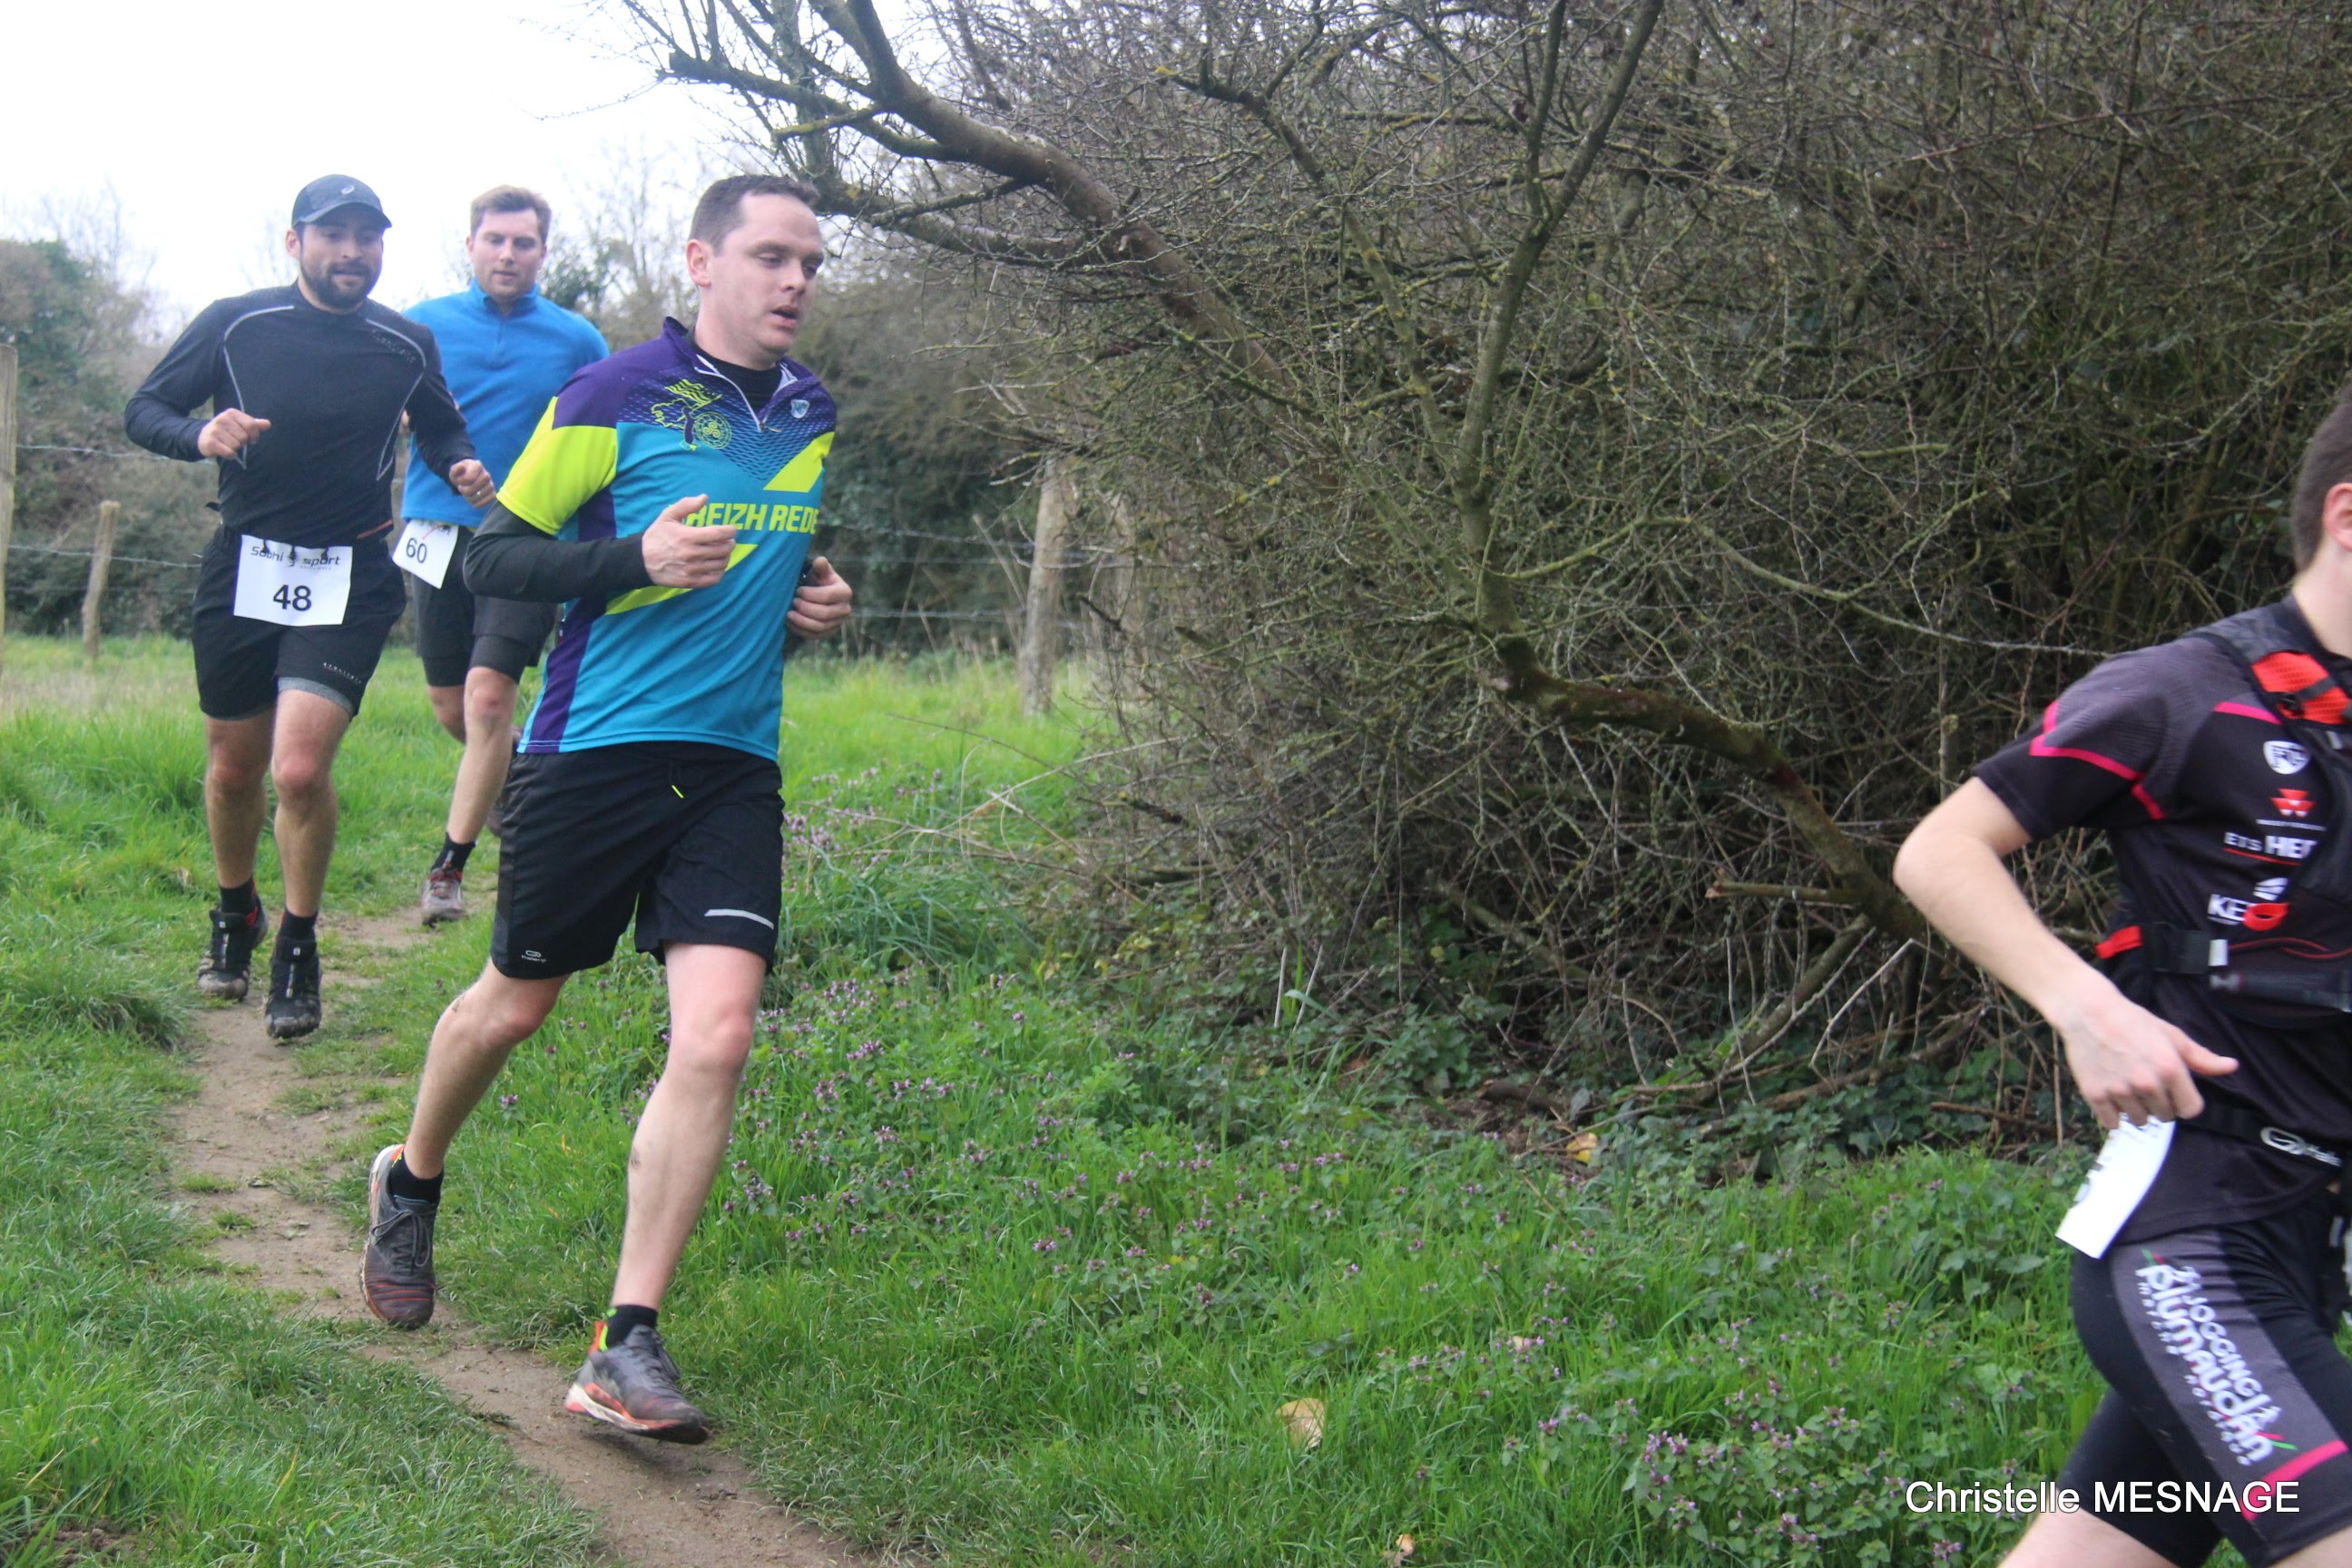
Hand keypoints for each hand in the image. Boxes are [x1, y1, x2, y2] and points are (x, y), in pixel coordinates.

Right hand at [198, 409, 269, 459]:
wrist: (204, 437)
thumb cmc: (227, 431)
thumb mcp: (240, 425)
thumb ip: (254, 425)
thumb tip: (268, 424)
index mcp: (232, 413)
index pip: (251, 425)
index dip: (254, 435)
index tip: (251, 439)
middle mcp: (222, 419)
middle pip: (244, 437)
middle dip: (242, 442)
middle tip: (234, 441)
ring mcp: (215, 430)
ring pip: (236, 445)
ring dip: (235, 449)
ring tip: (228, 445)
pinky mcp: (210, 442)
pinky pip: (229, 452)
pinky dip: (230, 455)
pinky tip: (226, 452)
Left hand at [449, 459, 495, 507]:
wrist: (467, 478)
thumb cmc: (461, 474)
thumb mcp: (454, 470)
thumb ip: (455, 469)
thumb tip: (461, 467)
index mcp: (477, 465)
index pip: (470, 477)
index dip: (462, 481)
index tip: (458, 481)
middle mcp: (486, 474)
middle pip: (476, 486)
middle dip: (465, 490)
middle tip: (461, 488)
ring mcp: (491, 485)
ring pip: (481, 495)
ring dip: (470, 498)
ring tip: (467, 494)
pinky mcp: (492, 494)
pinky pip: (487, 502)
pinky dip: (477, 503)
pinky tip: (472, 500)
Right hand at [641, 495, 734, 588]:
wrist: (641, 561)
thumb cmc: (656, 536)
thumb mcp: (667, 516)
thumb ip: (686, 505)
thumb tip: (704, 498)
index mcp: (687, 536)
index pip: (719, 534)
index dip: (730, 531)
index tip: (731, 529)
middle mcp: (691, 554)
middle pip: (724, 549)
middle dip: (730, 543)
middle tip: (728, 540)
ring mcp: (692, 570)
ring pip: (721, 564)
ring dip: (725, 556)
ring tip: (721, 552)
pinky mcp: (691, 582)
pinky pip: (715, 579)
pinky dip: (720, 571)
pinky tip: (715, 565)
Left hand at [789, 556, 853, 637]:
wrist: (818, 594)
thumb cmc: (818, 580)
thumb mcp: (819, 572)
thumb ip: (820, 567)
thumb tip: (820, 561)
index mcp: (845, 592)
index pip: (827, 596)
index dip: (810, 595)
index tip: (798, 591)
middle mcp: (845, 609)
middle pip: (824, 614)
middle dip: (805, 609)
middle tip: (793, 602)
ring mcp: (838, 623)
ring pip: (819, 627)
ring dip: (801, 621)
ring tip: (788, 614)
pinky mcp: (829, 633)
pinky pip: (815, 636)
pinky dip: (801, 630)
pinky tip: (790, 622)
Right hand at [2051, 974, 2238, 1129]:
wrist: (2088, 1012)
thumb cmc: (2132, 1021)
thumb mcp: (2171, 1035)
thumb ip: (2201, 1057)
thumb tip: (2232, 1066)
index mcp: (2170, 1069)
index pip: (2190, 1109)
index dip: (2184, 1101)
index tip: (2174, 1091)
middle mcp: (2147, 1083)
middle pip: (2165, 1116)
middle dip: (2159, 1104)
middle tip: (2146, 1083)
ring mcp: (2120, 1091)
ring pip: (2139, 1120)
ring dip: (2136, 1109)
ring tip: (2128, 1088)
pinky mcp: (2095, 1095)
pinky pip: (2112, 1123)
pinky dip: (2113, 1115)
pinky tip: (2112, 1096)